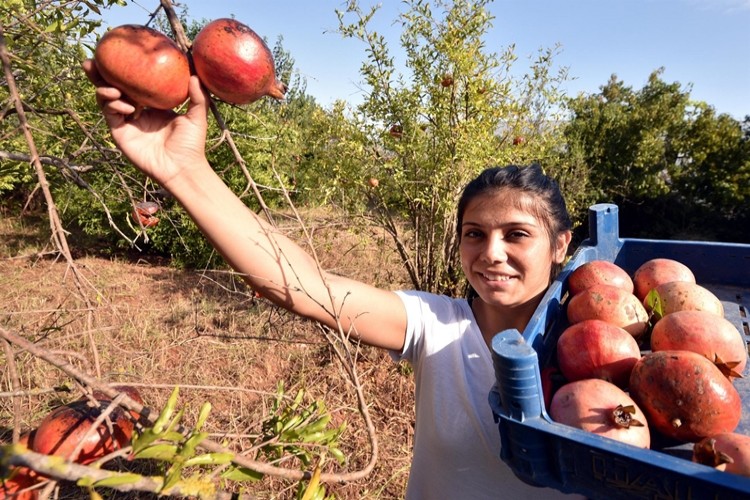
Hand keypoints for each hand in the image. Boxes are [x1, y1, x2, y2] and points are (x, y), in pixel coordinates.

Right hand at [82, 59, 209, 186]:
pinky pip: (110, 114)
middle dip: (99, 74)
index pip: (133, 82)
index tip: (117, 52)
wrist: (182, 167)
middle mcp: (135, 110)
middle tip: (92, 61)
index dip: (123, 69)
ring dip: (105, 89)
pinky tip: (126, 105)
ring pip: (106, 99)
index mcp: (151, 104)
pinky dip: (113, 106)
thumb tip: (195, 74)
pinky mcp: (120, 133)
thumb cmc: (191, 144)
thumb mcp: (197, 116)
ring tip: (114, 88)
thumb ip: (198, 96)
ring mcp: (126, 121)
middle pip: (112, 87)